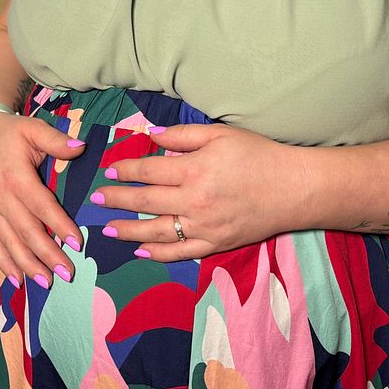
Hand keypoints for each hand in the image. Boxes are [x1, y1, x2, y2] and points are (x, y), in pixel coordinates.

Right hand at [0, 111, 86, 287]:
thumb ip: (56, 140)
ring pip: (10, 243)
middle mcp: (1, 198)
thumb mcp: (33, 128)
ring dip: (28, 265)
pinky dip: (5, 263)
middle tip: (67, 273)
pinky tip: (18, 281)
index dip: (59, 225)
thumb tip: (81, 148)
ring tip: (46, 283)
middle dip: (47, 255)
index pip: (41, 206)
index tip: (77, 243)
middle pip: (26, 231)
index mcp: (16, 177)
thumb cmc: (11, 133)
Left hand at [91, 124, 307, 260]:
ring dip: (128, 230)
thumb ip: (184, 135)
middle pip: (145, 201)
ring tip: (107, 229)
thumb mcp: (222, 134)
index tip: (110, 171)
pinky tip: (140, 251)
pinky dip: (157, 254)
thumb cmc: (259, 154)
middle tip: (95, 200)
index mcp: (194, 169)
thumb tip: (153, 135)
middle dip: (116, 199)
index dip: (126, 170)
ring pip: (156, 231)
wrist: (294, 188)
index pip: (149, 170)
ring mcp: (203, 226)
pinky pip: (180, 252)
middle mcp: (194, 200)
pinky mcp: (215, 244)